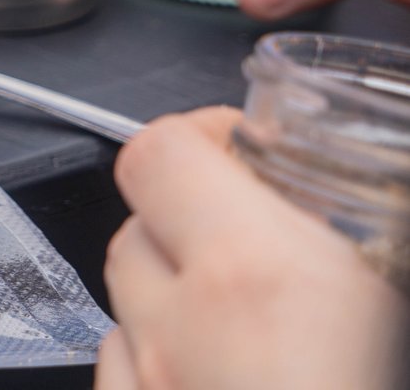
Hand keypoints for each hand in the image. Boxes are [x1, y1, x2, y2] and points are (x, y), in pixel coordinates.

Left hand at [99, 108, 405, 389]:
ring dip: (171, 291)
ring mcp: (144, 384)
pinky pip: (119, 364)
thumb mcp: (393, 300)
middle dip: (190, 220)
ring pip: (125, 299)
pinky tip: (214, 367)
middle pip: (137, 225)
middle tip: (256, 237)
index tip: (238, 144)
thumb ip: (366, 243)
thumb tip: (364, 220)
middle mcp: (181, 330)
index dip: (199, 136)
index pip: (161, 151)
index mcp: (257, 276)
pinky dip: (157, 352)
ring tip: (247, 314)